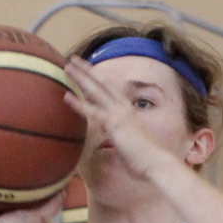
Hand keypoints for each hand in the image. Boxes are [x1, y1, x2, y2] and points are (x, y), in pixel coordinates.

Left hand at [64, 56, 182, 184]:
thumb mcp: (130, 143)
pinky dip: (79, 104)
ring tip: (67, 66)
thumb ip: (120, 137)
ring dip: (81, 77)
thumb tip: (116, 141)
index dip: (98, 79)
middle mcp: (123, 108)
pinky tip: (66, 96)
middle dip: (87, 70)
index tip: (87, 70)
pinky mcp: (114, 124)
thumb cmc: (144, 158)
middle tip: (74, 59)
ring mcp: (119, 114)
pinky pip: (93, 111)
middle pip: (102, 83)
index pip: (110, 90)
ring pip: (96, 90)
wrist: (156, 163)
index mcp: (128, 111)